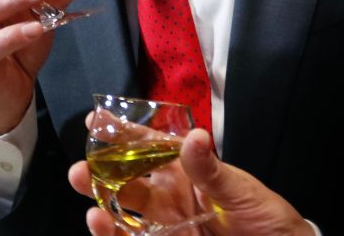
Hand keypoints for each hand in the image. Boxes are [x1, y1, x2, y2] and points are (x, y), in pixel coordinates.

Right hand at [67, 129, 311, 235]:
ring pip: (123, 211)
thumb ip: (211, 168)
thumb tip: (193, 136)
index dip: (123, 132)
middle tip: (81, 167)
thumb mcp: (240, 188)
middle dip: (101, 170)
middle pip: (126, 178)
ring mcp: (164, 223)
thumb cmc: (263, 214)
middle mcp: (168, 194)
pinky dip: (112, 234)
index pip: (149, 145)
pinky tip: (100, 223)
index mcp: (186, 170)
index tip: (96, 119)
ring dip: (101, 203)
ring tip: (88, 199)